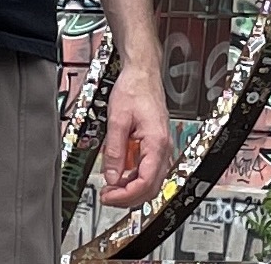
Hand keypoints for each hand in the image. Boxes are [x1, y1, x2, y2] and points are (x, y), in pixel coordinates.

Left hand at [99, 62, 172, 210]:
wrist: (142, 73)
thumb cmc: (134, 88)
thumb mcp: (117, 120)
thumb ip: (115, 151)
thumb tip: (112, 177)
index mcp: (156, 143)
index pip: (145, 183)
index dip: (126, 195)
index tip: (109, 196)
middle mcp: (163, 148)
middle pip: (151, 187)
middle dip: (128, 197)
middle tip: (107, 196)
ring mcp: (161, 147)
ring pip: (150, 181)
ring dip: (131, 188)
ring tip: (110, 186)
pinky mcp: (155, 145)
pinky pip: (148, 169)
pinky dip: (133, 177)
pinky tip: (119, 173)